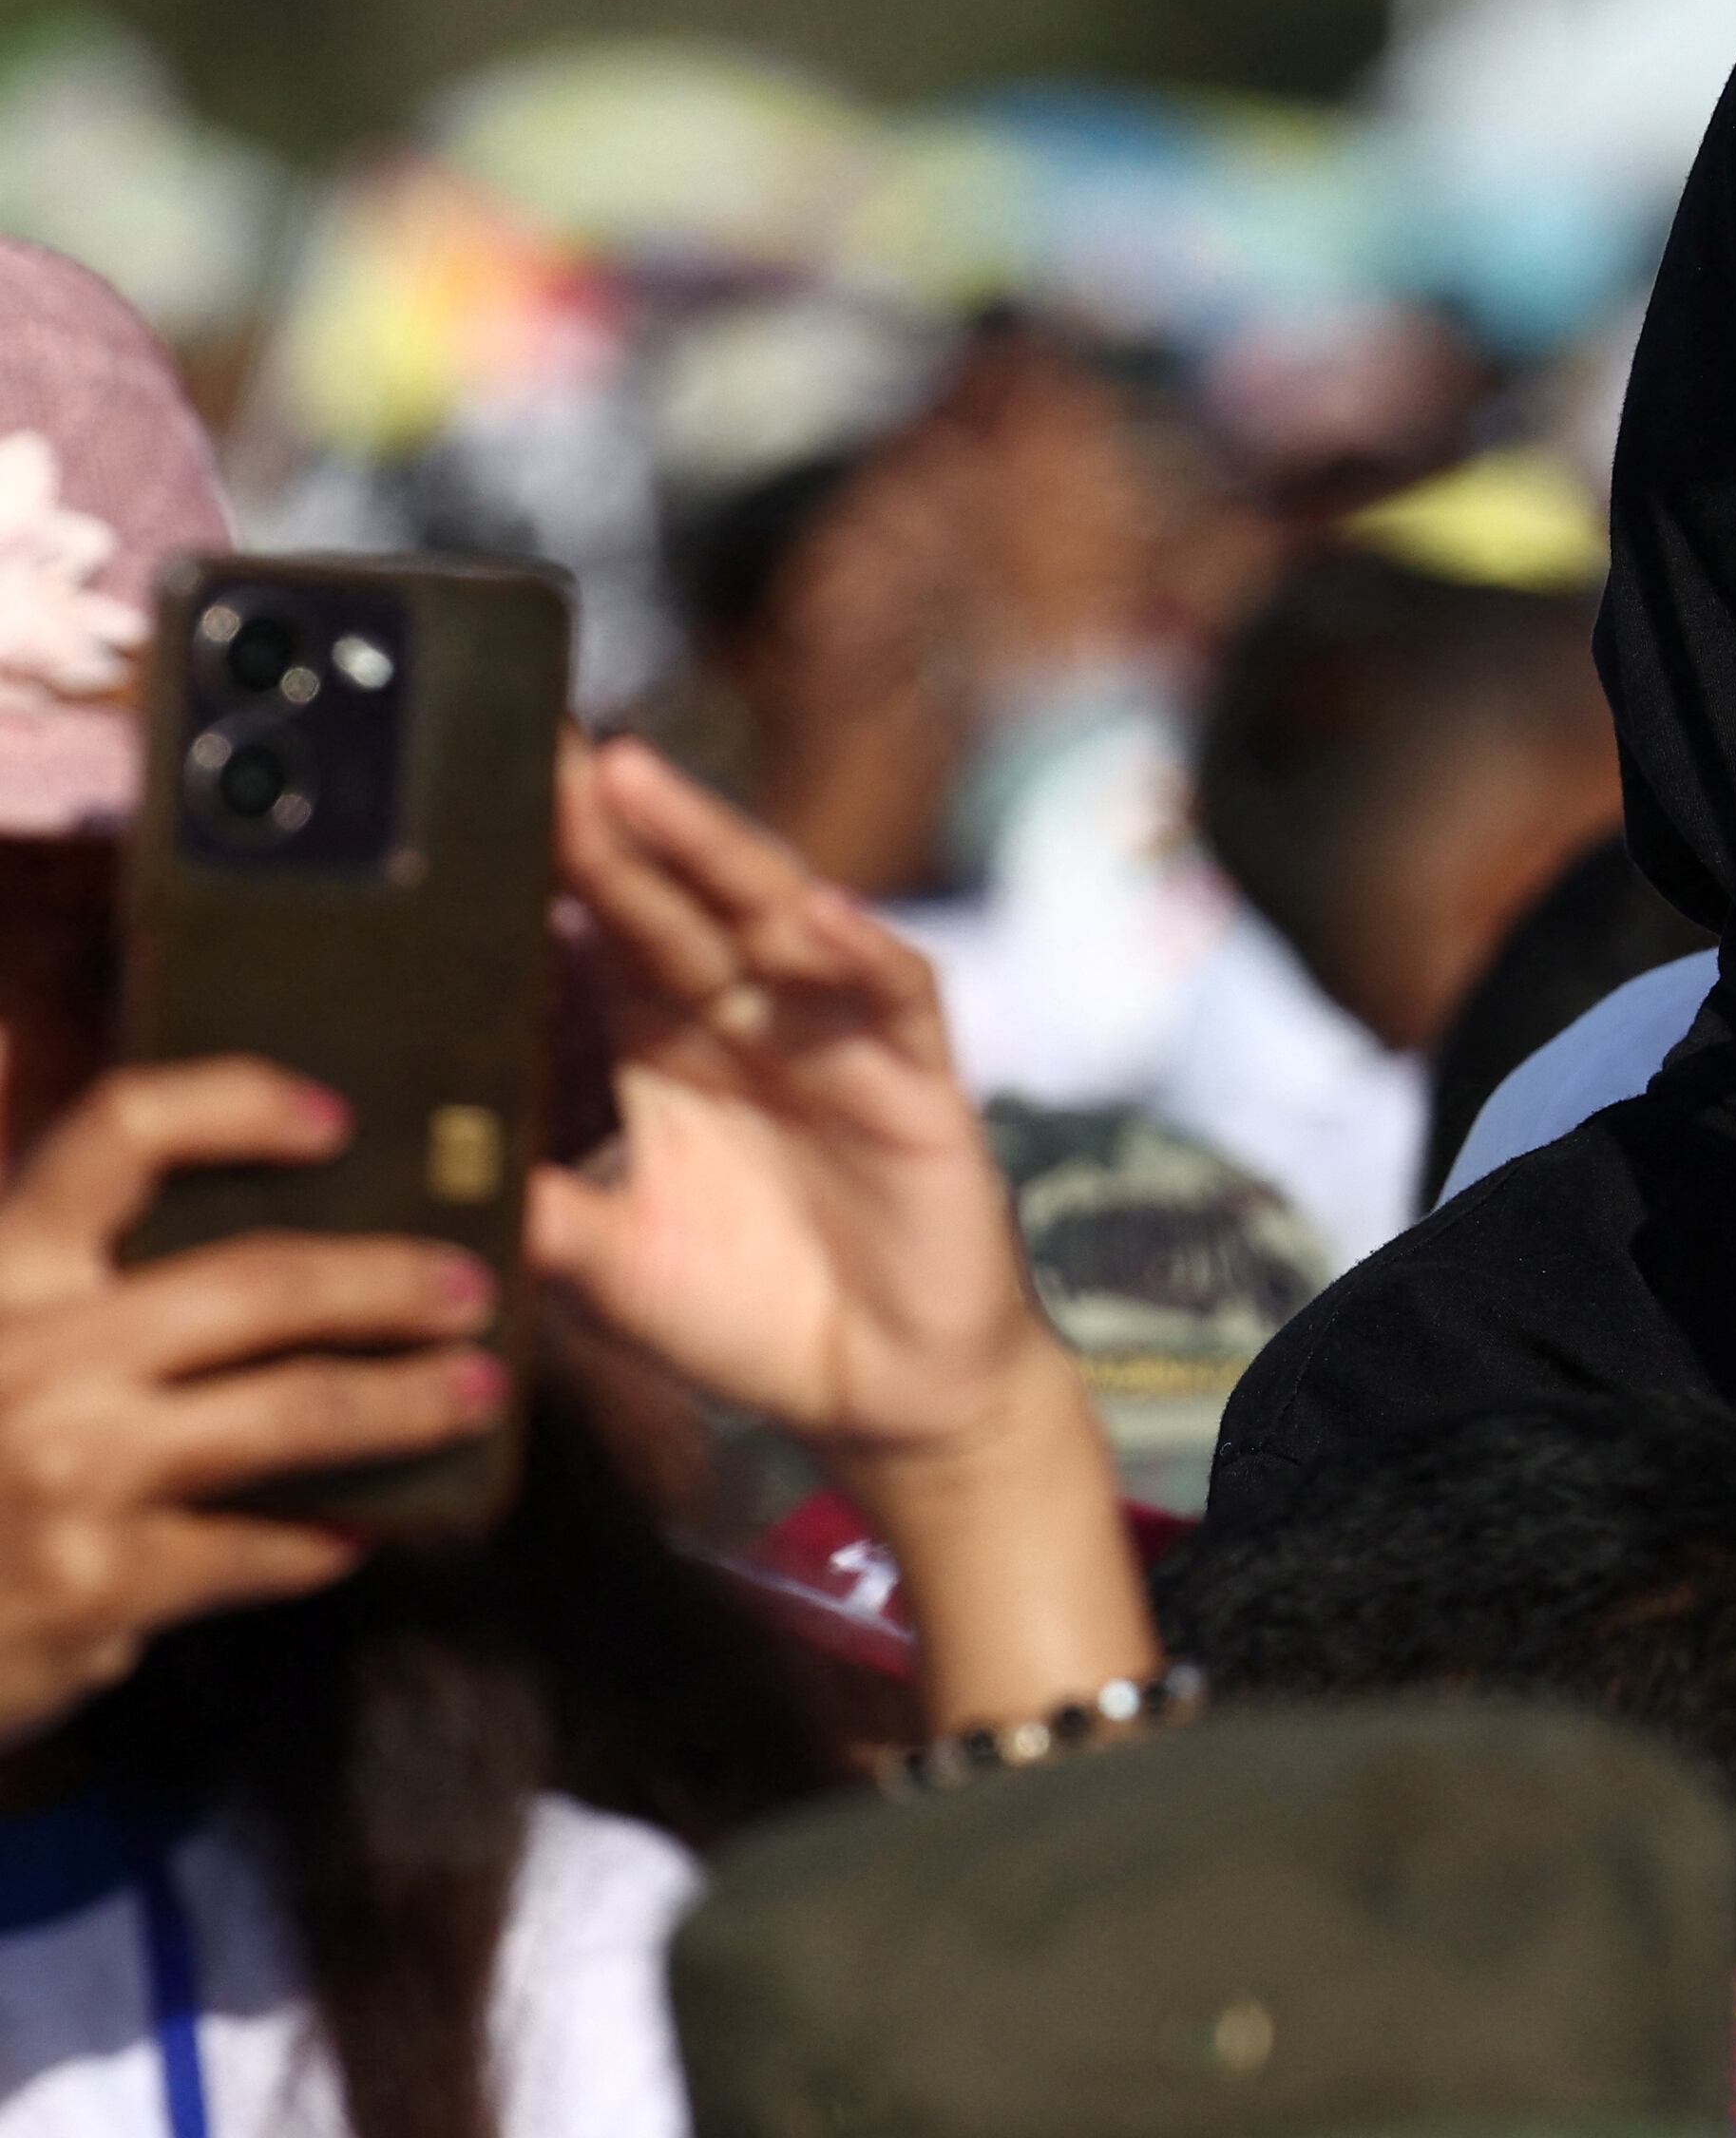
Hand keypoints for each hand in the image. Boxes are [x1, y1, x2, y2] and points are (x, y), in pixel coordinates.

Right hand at [0, 1061, 503, 1746]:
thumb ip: (42, 1254)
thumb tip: (61, 1081)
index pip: (120, 1133)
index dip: (236, 1104)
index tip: (337, 1118)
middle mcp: (27, 1354)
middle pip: (261, 1280)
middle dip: (389, 1280)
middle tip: (470, 1288)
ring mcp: (64, 1471)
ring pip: (297, 1412)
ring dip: (407, 1402)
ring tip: (476, 1394)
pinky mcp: (97, 1587)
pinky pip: (265, 1544)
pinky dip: (328, 1534)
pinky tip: (362, 1528)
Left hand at [535, 737, 1053, 1478]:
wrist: (886, 1396)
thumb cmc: (751, 1319)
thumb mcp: (609, 1268)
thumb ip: (535, 1210)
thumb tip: (416, 1166)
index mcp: (667, 1049)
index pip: (601, 930)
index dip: (548, 862)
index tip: (471, 791)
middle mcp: (750, 1021)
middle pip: (674, 898)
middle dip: (608, 820)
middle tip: (535, 742)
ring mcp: (838, 1038)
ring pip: (774, 916)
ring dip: (710, 847)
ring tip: (634, 780)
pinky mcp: (916, 1080)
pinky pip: (891, 996)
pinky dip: (856, 951)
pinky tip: (809, 915)